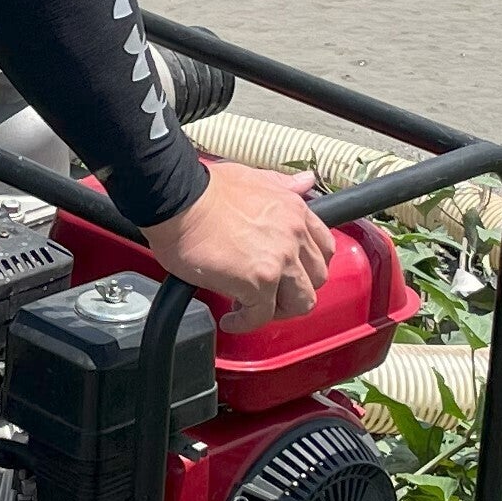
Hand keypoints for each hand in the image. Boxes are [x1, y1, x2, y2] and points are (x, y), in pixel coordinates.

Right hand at [142, 162, 333, 327]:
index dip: (308, 266)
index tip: (291, 272)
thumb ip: (283, 184)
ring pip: (300, 302)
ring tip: (254, 309)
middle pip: (317, 279)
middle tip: (271, 294)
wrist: (178, 199)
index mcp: (295, 211)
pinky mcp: (257, 282)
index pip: (324, 248)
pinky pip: (261, 316)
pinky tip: (231, 320)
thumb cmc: (204, 189)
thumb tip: (305, 181)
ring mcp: (279, 261)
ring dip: (278, 311)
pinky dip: (246, 323)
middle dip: (295, 290)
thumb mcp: (254, 177)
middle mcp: (294, 236)